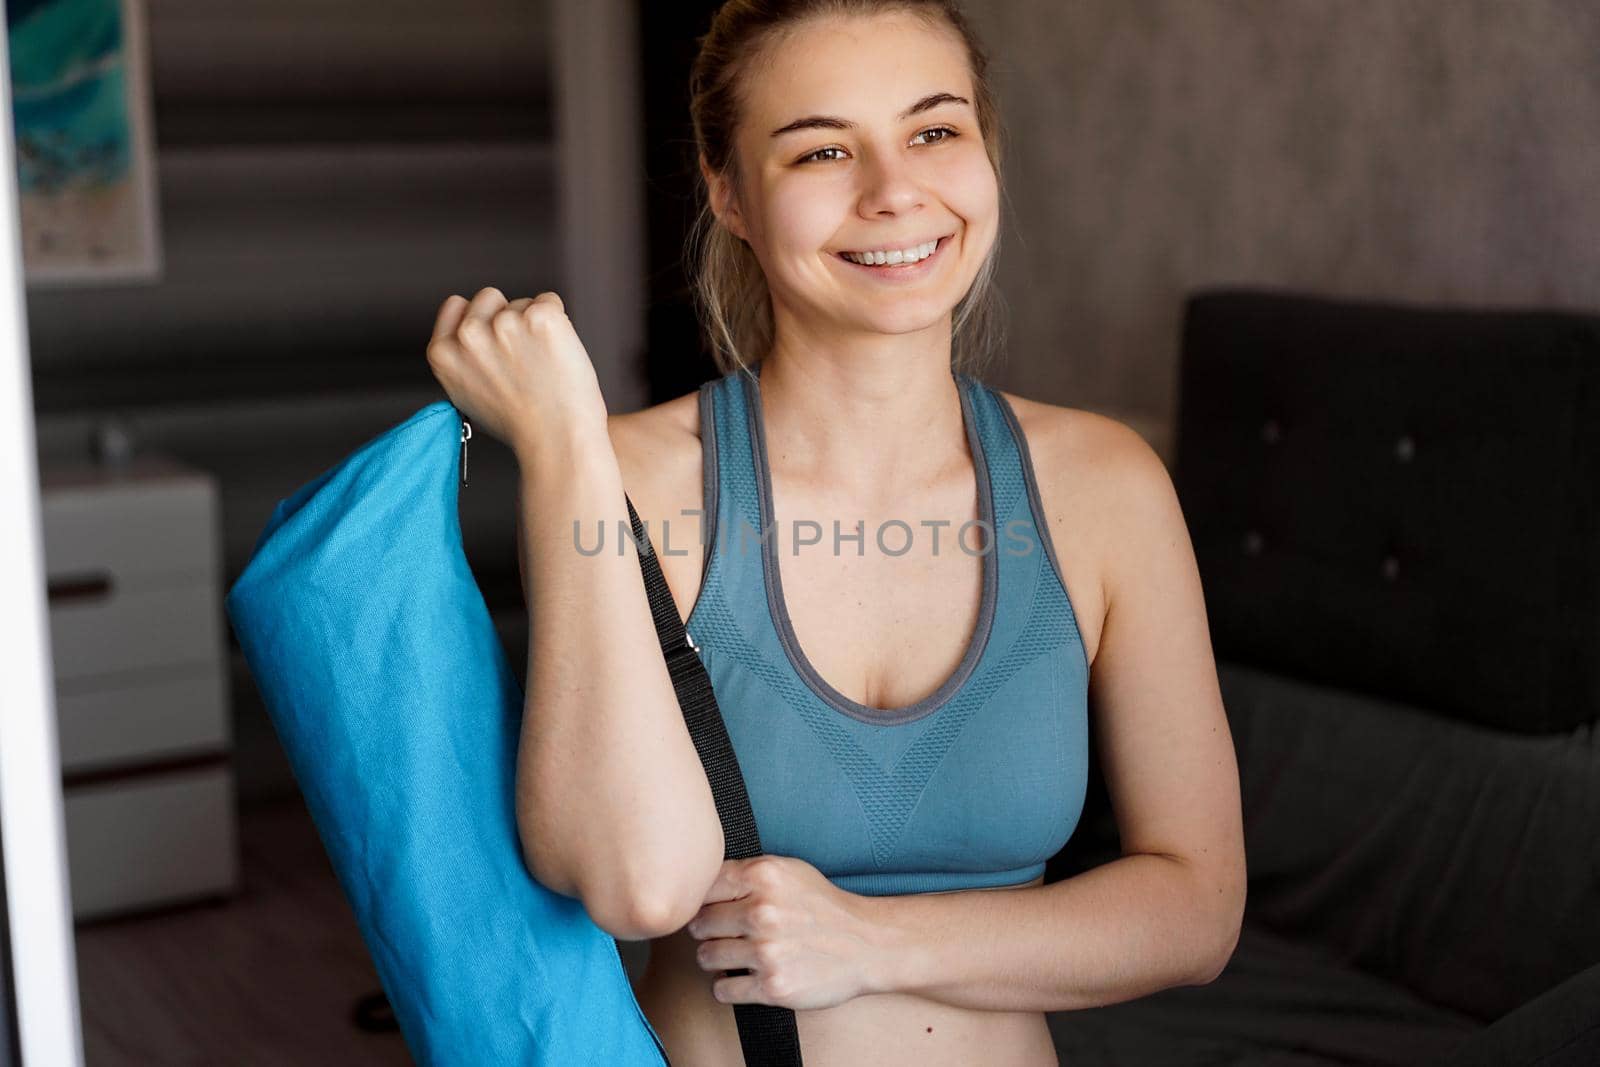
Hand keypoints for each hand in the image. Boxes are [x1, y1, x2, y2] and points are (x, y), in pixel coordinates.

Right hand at [424, 287, 607, 456]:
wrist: (557, 441)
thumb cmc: (521, 426)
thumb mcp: (468, 396)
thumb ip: (463, 360)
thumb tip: (471, 333)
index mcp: (443, 352)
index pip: (456, 306)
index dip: (479, 318)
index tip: (495, 336)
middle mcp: (468, 335)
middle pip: (489, 297)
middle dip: (507, 317)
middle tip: (524, 358)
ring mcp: (504, 324)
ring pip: (523, 302)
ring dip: (534, 324)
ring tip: (543, 366)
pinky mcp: (539, 318)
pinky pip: (550, 302)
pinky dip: (560, 324)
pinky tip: (559, 355)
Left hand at [686, 856, 884, 1010]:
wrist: (867, 944)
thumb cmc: (823, 906)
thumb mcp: (788, 870)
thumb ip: (746, 872)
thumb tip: (699, 882)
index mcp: (763, 875)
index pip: (703, 887)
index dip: (706, 900)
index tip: (716, 908)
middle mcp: (762, 912)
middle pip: (700, 924)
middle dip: (709, 931)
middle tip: (726, 934)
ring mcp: (767, 951)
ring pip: (706, 957)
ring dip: (716, 960)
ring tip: (735, 956)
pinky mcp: (773, 986)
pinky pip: (723, 990)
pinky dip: (728, 986)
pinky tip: (744, 977)